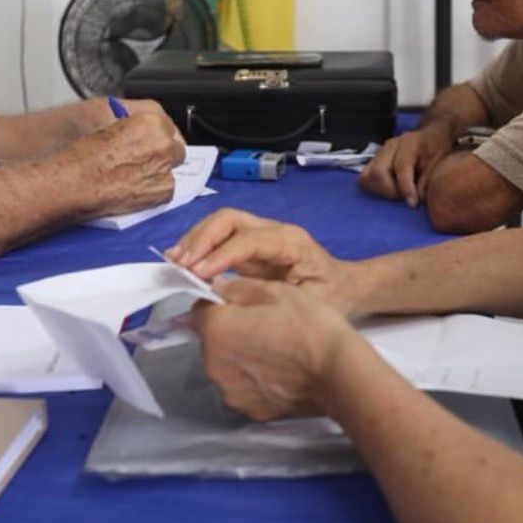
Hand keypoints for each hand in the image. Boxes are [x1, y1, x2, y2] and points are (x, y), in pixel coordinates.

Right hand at [66, 110, 185, 214]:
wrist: (78, 183)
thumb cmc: (86, 156)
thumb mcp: (110, 126)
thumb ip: (134, 127)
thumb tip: (140, 132)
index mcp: (152, 122)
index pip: (168, 126)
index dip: (160, 136)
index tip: (154, 142)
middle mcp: (163, 144)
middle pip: (175, 148)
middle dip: (163, 154)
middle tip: (145, 161)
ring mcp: (165, 168)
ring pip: (171, 169)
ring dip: (158, 172)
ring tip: (135, 177)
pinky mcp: (164, 191)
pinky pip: (167, 189)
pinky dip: (154, 190)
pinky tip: (135, 189)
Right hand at [166, 208, 363, 313]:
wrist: (347, 285)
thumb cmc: (333, 294)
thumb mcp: (309, 302)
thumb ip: (269, 297)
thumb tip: (228, 298)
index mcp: (291, 242)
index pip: (247, 240)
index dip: (219, 255)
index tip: (197, 274)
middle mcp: (274, 231)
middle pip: (229, 219)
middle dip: (201, 238)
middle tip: (180, 263)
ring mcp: (261, 235)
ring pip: (221, 224)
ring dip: (195, 239)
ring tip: (174, 261)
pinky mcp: (251, 245)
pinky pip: (221, 238)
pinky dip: (200, 246)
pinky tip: (184, 262)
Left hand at [194, 277, 355, 421]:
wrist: (338, 372)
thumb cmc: (308, 326)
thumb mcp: (274, 290)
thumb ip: (237, 288)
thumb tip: (217, 288)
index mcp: (215, 329)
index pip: (200, 309)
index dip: (221, 303)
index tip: (243, 305)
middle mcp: (214, 364)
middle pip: (212, 340)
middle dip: (230, 331)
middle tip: (265, 325)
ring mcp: (231, 391)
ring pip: (227, 365)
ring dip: (241, 356)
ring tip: (275, 350)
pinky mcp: (250, 409)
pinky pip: (244, 387)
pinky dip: (255, 380)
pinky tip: (280, 371)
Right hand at [357, 125, 453, 206]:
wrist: (430, 136)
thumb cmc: (437, 150)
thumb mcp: (440, 162)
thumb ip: (429, 178)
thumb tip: (418, 198)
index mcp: (409, 142)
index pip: (401, 166)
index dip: (406, 188)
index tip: (413, 204)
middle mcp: (390, 146)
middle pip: (377, 172)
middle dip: (390, 191)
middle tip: (404, 197)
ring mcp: (379, 153)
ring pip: (367, 176)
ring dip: (380, 191)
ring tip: (397, 194)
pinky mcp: (373, 160)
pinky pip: (364, 178)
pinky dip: (374, 188)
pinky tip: (388, 190)